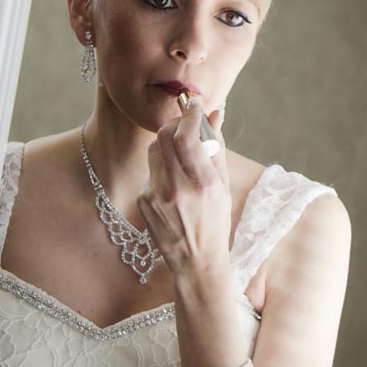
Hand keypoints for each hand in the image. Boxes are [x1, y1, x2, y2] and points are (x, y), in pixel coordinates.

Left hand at [137, 100, 231, 277]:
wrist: (196, 261)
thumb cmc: (216, 222)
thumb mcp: (223, 185)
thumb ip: (217, 148)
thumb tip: (215, 115)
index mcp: (202, 183)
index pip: (188, 136)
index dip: (190, 115)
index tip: (195, 105)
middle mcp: (177, 188)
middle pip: (164, 136)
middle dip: (175, 124)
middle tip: (186, 123)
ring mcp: (156, 196)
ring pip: (154, 150)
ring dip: (166, 143)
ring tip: (181, 154)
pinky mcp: (143, 202)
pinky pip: (150, 171)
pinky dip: (162, 167)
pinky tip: (173, 183)